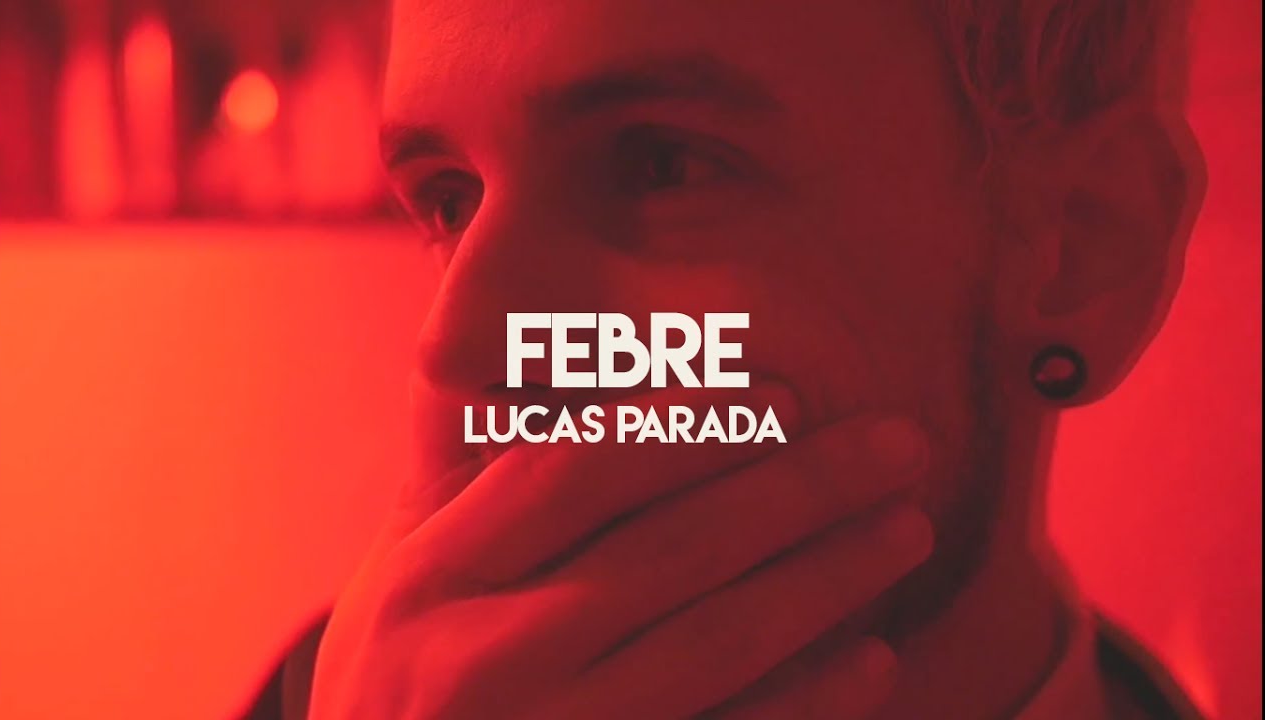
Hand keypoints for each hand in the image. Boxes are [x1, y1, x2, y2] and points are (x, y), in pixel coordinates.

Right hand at [308, 385, 931, 718]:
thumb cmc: (394, 690)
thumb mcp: (397, 580)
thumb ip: (457, 478)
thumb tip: (531, 353)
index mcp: (431, 577)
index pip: (575, 473)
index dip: (687, 424)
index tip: (787, 392)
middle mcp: (479, 658)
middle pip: (668, 551)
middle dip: (799, 488)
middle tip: (898, 444)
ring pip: (712, 644)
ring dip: (825, 581)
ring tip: (906, 529)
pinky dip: (805, 704)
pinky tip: (874, 660)